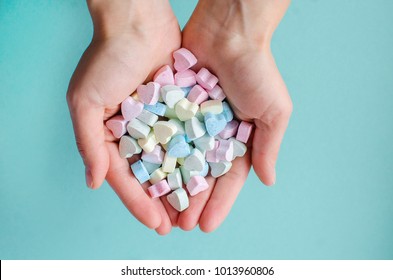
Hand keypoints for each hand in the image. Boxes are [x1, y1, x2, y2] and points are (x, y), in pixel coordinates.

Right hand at [66, 0, 180, 234]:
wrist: (137, 20)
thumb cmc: (107, 59)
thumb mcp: (85, 100)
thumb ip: (88, 143)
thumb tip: (94, 183)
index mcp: (110, 135)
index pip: (125, 178)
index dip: (138, 203)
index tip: (155, 224)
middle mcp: (136, 132)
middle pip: (151, 175)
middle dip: (164, 201)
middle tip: (179, 226)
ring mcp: (160, 121)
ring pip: (173, 161)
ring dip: (183, 186)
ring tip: (195, 210)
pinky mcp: (180, 108)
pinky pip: (188, 138)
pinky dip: (196, 157)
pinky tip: (207, 177)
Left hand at [178, 0, 291, 231]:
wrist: (229, 31)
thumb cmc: (256, 70)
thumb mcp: (274, 111)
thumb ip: (269, 146)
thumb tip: (268, 181)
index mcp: (240, 137)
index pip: (229, 177)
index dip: (218, 202)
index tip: (207, 225)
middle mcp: (214, 133)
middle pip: (201, 174)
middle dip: (193, 200)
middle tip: (181, 225)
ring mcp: (192, 120)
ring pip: (180, 161)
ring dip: (173, 186)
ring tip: (164, 210)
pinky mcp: (173, 106)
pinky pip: (164, 136)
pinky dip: (158, 157)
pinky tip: (150, 178)